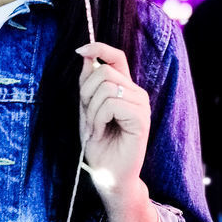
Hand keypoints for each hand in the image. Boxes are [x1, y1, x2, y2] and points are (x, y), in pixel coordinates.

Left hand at [76, 41, 149, 201]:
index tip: (80, 50)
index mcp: (125, 88)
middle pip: (103, 71)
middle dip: (85, 93)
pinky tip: (101, 132)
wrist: (108, 174)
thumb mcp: (87, 108)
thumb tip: (86, 55)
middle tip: (88, 117)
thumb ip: (88, 83)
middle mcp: (136, 93)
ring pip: (105, 87)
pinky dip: (98, 119)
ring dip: (91, 110)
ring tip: (95, 128)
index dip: (99, 47)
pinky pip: (112, 104)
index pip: (117, 56)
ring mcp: (141, 105)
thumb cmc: (99, 143)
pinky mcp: (141, 118)